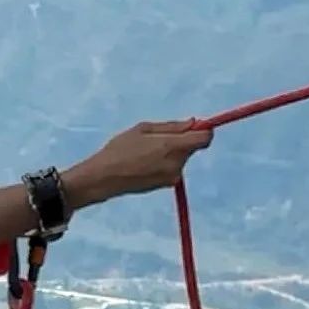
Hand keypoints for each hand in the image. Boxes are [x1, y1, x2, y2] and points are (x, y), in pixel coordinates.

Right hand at [67, 119, 212, 205]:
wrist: (104, 178)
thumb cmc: (119, 149)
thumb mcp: (143, 129)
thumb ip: (171, 126)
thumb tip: (193, 123)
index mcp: (172, 146)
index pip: (205, 138)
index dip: (202, 130)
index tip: (192, 127)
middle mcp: (177, 163)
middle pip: (192, 147)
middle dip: (182, 140)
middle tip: (156, 138)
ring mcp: (172, 176)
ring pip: (182, 157)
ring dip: (171, 152)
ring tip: (146, 151)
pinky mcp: (166, 185)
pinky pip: (173, 168)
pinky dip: (165, 163)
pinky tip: (145, 162)